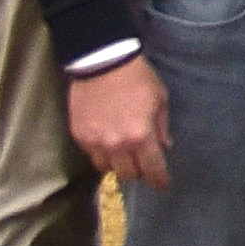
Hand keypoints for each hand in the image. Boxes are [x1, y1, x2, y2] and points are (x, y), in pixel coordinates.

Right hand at [69, 56, 172, 187]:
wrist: (102, 61)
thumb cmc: (137, 78)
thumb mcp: (160, 99)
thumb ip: (162, 127)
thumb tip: (165, 146)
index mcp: (140, 136)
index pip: (152, 169)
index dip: (159, 180)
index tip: (162, 184)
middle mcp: (117, 144)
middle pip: (128, 174)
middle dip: (138, 171)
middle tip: (142, 162)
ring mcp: (95, 142)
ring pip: (106, 168)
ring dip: (117, 164)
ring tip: (123, 152)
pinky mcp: (79, 136)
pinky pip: (91, 155)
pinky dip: (100, 153)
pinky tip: (107, 142)